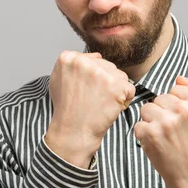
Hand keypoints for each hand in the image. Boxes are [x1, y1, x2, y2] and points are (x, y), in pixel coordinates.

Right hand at [45, 51, 135, 168]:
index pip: (94, 59)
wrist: (73, 131)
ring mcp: (102, 73)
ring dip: (116, 89)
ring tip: (102, 103)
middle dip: (106, 82)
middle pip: (108, 66)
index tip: (86, 89)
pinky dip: (125, 99)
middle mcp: (85, 62)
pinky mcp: (116, 85)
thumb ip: (73, 64)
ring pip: (120, 76)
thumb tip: (96, 56)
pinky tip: (111, 107)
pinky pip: (129, 88)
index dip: (94, 77)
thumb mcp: (58, 79)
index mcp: (69, 58)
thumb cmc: (67, 109)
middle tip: (94, 98)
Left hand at [134, 76, 187, 187]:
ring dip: (153, 122)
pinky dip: (145, 135)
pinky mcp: (150, 134)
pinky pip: (139, 125)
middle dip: (165, 112)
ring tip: (166, 136)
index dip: (178, 103)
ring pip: (147, 108)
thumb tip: (180, 78)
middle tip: (175, 130)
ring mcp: (165, 122)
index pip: (176, 88)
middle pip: (160, 98)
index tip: (184, 118)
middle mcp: (183, 109)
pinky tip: (158, 144)